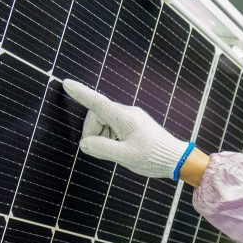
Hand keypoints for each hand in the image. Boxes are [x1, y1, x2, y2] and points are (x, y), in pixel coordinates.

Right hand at [62, 79, 192, 179]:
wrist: (176, 158)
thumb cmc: (153, 157)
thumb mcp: (125, 157)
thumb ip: (102, 148)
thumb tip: (84, 143)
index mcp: (125, 118)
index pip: (98, 103)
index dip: (81, 93)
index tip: (67, 83)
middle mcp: (128, 113)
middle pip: (98, 115)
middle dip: (92, 132)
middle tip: (98, 151)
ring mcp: (132, 118)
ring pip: (105, 122)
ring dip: (102, 137)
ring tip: (114, 153)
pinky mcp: (135, 124)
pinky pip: (114, 126)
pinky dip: (110, 137)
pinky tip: (119, 150)